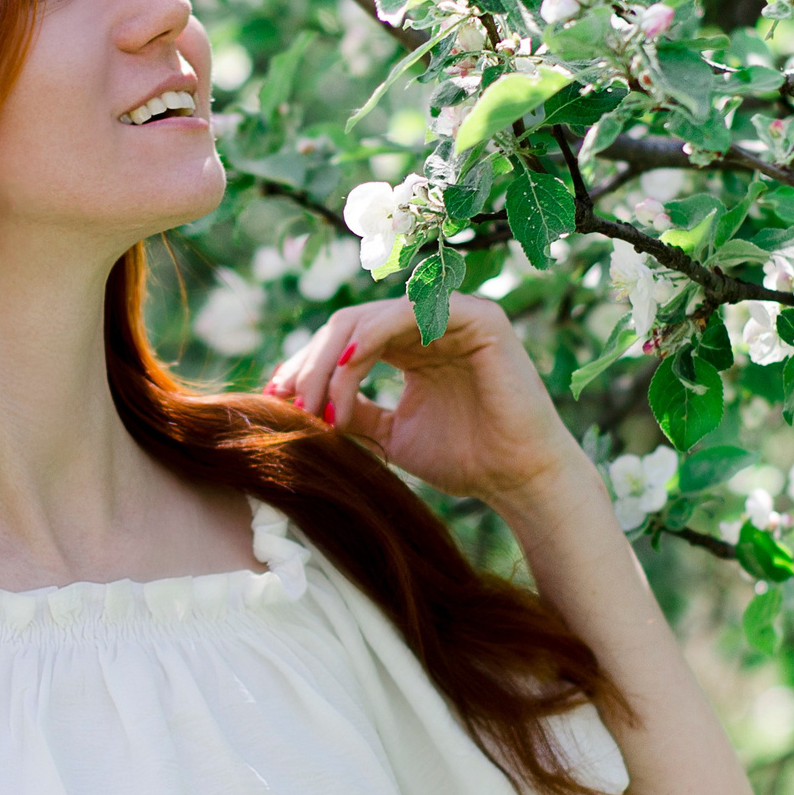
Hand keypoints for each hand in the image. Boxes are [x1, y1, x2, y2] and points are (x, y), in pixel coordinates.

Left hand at [265, 294, 592, 511]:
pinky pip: (407, 314)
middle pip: (347, 326)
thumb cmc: (465, 460)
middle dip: (310, 364)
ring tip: (317, 404)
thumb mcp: (392, 435)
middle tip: (289, 403)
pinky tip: (347, 368)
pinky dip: (370, 338)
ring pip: (367, 319)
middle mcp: (428, 323)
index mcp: (410, 345)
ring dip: (331, 360)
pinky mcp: (477, 316)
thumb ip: (355, 412)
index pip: (343, 341)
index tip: (276, 402)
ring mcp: (453, 315)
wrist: (517, 480)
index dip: (306, 367)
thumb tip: (303, 403)